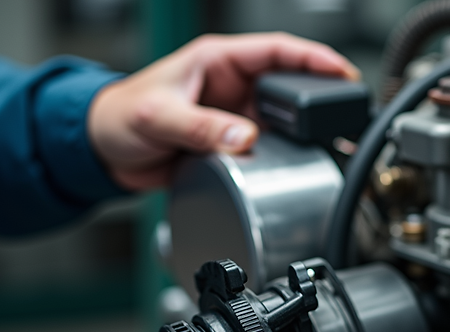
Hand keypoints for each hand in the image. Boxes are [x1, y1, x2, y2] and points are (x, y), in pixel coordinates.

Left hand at [87, 32, 359, 190]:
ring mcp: (233, 115)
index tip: (341, 71)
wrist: (103, 153)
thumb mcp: (159, 117)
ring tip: (332, 141)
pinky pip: (267, 147)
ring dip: (304, 131)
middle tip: (346, 111)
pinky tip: (299, 164)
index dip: (313, 58)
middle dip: (319, 96)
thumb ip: (201, 128)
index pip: (276, 50)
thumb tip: (245, 139)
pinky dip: (285, 155)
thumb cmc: (120, 116)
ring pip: (282, 120)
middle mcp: (231, 85)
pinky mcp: (230, 142)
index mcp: (217, 60)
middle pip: (289, 85)